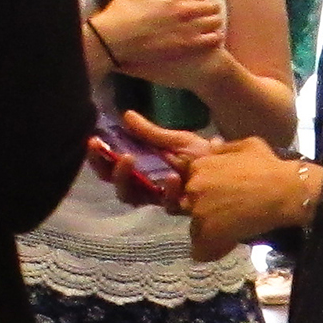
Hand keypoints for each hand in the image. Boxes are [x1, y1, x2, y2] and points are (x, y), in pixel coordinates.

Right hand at [89, 115, 211, 209]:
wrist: (229, 165)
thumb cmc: (201, 155)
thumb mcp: (175, 140)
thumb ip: (150, 132)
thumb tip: (125, 115)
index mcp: (142, 170)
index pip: (111, 167)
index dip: (98, 157)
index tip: (93, 140)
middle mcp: (147, 187)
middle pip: (118, 186)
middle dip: (111, 171)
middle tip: (116, 154)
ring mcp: (161, 198)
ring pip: (133, 197)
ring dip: (128, 180)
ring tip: (131, 159)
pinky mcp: (179, 207)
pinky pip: (167, 205)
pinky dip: (167, 191)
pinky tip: (171, 176)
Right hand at [92, 0, 225, 86]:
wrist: (115, 39)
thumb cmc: (126, 6)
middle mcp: (187, 9)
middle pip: (214, 6)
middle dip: (207, 6)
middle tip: (197, 10)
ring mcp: (189, 29)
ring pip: (215, 22)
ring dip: (210, 22)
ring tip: (200, 24)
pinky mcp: (187, 47)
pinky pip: (213, 40)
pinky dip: (211, 37)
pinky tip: (202, 37)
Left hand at [179, 140, 318, 261]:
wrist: (285, 191)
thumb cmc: (270, 166)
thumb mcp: (247, 146)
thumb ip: (224, 148)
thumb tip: (211, 144)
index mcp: (199, 166)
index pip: (187, 183)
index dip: (203, 191)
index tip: (219, 196)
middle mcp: (193, 188)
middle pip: (186, 205)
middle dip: (203, 210)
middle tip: (227, 213)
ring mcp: (198, 212)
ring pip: (194, 229)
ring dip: (209, 231)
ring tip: (232, 229)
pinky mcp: (208, 234)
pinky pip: (200, 251)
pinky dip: (212, 251)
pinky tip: (228, 245)